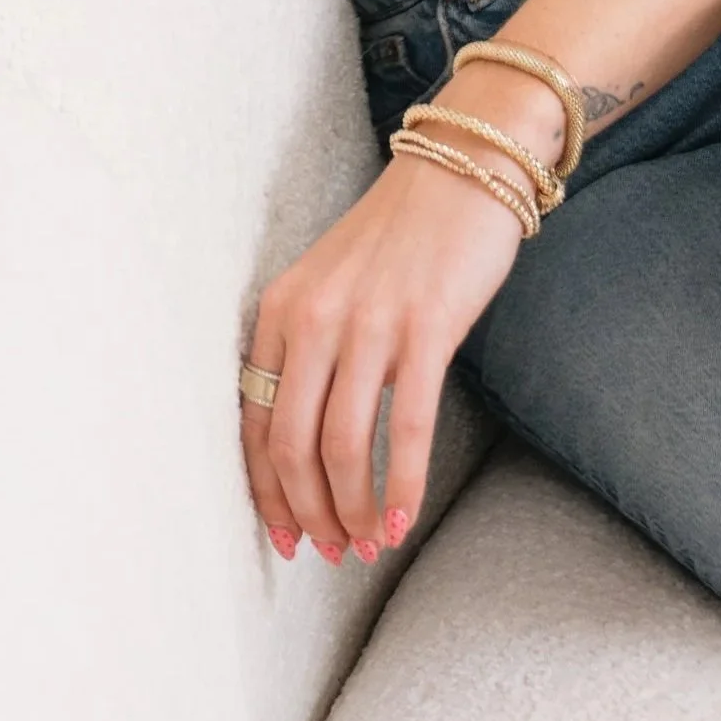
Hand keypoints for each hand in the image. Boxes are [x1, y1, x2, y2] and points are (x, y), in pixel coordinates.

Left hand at [242, 71, 567, 564]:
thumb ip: (310, 347)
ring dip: (353, 510)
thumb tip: (304, 443)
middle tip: (332, 552)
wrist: (464, 168)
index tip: (285, 538)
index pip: (256, 421)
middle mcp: (315, 317)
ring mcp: (370, 323)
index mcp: (282, 308)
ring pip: (344, 447)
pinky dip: (403, 486)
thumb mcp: (330, 281)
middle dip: (309, 513)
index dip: (267, 492)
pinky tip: (405, 519)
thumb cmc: (401, 235)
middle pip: (294, 445)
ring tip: (368, 544)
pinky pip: (405, 428)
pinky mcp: (425, 329)